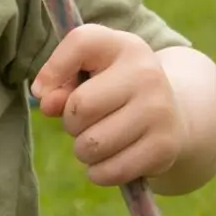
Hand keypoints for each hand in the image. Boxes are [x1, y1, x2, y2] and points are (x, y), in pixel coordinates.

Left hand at [32, 24, 180, 187]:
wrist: (172, 115)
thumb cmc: (115, 92)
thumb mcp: (88, 77)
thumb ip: (59, 85)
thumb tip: (47, 102)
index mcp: (125, 46)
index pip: (81, 43)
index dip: (53, 69)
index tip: (43, 90)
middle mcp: (147, 73)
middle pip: (79, 107)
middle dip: (71, 122)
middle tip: (87, 121)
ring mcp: (159, 111)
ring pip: (91, 145)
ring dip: (83, 151)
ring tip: (99, 140)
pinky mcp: (164, 147)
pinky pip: (109, 172)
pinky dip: (99, 172)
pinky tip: (111, 159)